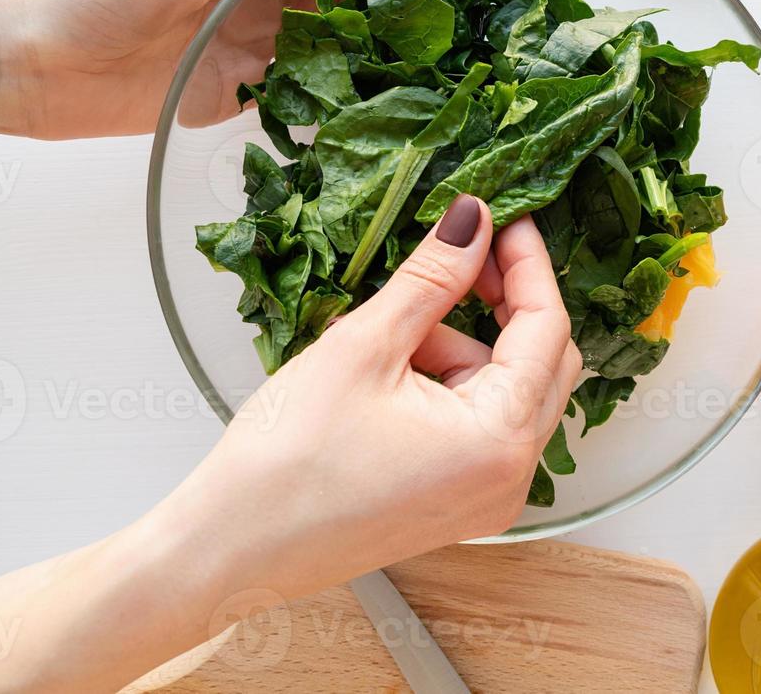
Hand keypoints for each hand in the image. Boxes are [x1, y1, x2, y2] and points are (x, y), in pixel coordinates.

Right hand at [0, 195, 580, 693]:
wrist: (212, 558)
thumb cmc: (272, 467)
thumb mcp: (354, 347)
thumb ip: (424, 275)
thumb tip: (474, 212)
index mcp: (499, 441)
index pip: (548, 327)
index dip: (528, 258)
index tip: (502, 203)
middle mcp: (506, 473)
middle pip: (534, 354)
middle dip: (489, 297)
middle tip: (431, 251)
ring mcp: (477, 488)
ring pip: (495, 379)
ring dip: (449, 335)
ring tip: (371, 322)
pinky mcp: (442, 490)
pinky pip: (463, 411)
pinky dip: (433, 372)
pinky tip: (370, 357)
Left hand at [14, 0, 371, 137]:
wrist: (40, 59)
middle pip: (328, 1)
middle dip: (366, 13)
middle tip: (402, 33)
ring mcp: (244, 48)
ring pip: (319, 50)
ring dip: (352, 57)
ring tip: (389, 68)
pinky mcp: (233, 97)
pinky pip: (291, 97)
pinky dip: (321, 99)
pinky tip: (352, 102)